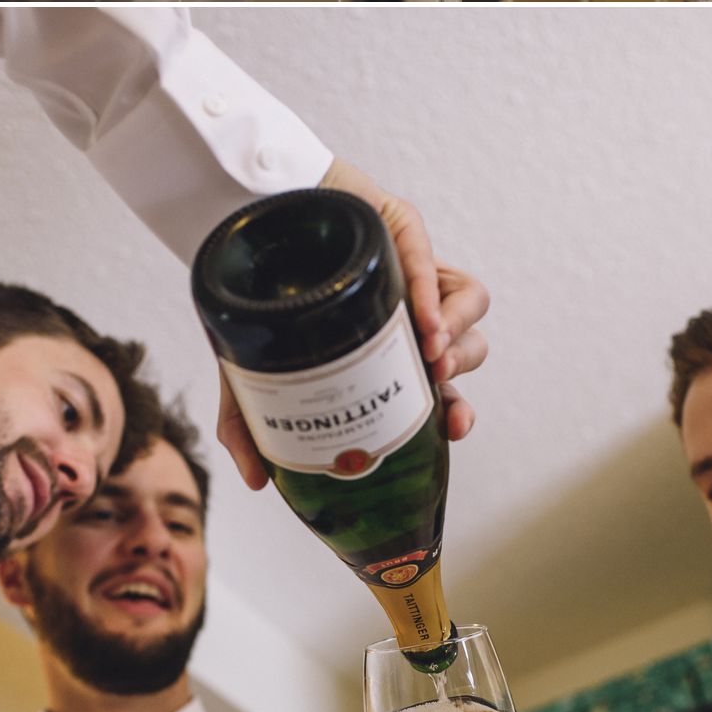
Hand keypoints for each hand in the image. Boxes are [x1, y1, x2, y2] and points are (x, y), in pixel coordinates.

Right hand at [216, 160, 489, 487]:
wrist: (241, 234)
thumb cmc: (260, 303)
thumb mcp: (251, 374)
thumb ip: (249, 428)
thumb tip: (253, 481)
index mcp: (392, 353)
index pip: (442, 388)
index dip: (456, 411)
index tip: (452, 429)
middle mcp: (410, 314)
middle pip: (466, 348)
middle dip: (461, 374)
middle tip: (437, 389)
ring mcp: (411, 270)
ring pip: (470, 304)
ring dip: (458, 334)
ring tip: (431, 353)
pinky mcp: (401, 230)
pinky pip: (431, 261)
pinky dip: (432, 292)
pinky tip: (422, 318)